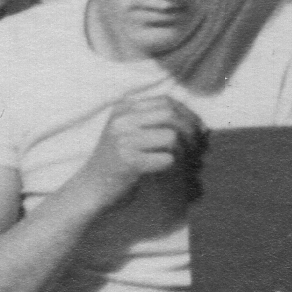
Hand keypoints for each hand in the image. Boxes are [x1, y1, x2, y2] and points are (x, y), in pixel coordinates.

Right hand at [77, 92, 202, 206]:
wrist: (90, 189)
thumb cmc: (117, 163)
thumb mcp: (130, 134)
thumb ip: (157, 123)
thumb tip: (202, 126)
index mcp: (123, 108)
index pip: (166, 101)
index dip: (188, 114)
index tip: (199, 129)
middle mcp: (122, 120)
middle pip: (171, 115)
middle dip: (191, 130)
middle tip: (198, 147)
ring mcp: (122, 140)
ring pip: (171, 136)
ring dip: (185, 150)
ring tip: (187, 160)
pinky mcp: (127, 161)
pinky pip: (166, 159)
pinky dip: (175, 166)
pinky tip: (172, 171)